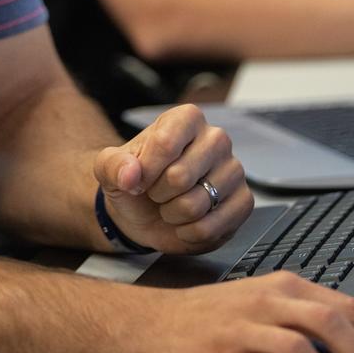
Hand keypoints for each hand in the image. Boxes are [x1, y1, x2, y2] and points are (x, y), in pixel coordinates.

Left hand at [94, 104, 252, 254]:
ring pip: (197, 204)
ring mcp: (233, 169)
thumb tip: (131, 174)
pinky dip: (190, 233)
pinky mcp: (244, 201)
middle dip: (158, 194)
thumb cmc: (135, 181)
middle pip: (180, 176)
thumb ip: (114, 165)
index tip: (137, 179)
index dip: (145, 171)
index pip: (166, 143)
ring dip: (173, 215)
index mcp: (186, 119)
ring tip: (171, 206)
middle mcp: (215, 138)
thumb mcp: (110, 168)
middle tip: (157, 193)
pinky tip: (186, 223)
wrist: (146, 210)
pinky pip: (213, 226)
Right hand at [136, 271, 353, 352]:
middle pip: (331, 322)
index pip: (345, 304)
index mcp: (281, 287)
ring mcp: (244, 329)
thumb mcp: (261, 301)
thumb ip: (302, 317)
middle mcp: (266, 302)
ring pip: (302, 350)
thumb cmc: (210, 317)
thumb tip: (353, 348)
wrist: (152, 324)